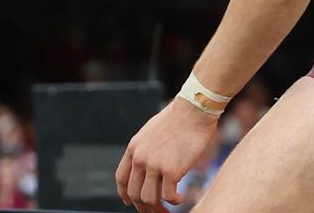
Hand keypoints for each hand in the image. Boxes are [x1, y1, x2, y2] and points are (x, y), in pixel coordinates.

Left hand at [115, 98, 218, 212]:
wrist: (192, 110)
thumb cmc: (177, 120)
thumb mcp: (151, 132)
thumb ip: (146, 149)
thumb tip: (149, 167)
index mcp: (134, 148)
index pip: (121, 178)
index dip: (125, 194)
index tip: (130, 202)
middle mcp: (140, 158)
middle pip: (134, 193)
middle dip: (144, 207)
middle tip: (157, 211)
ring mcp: (154, 165)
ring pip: (149, 199)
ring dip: (159, 208)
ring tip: (169, 208)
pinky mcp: (171, 170)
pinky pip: (168, 197)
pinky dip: (175, 201)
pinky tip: (182, 197)